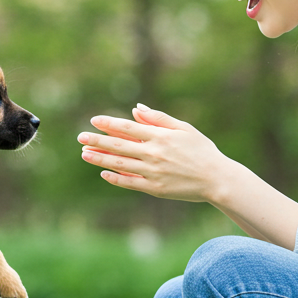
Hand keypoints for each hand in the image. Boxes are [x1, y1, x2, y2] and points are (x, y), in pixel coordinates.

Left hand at [78, 104, 230, 202]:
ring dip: (100, 158)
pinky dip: (115, 178)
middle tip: (80, 137)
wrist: (217, 179)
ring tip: (84, 154)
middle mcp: (154, 153)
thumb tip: (135, 109)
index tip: (94, 120)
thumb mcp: (183, 128)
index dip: (109, 123)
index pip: (128, 128)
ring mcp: (153, 172)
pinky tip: (103, 172)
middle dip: (97, 140)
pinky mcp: (155, 188)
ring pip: (120, 164)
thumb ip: (158, 118)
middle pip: (119, 145)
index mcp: (161, 136)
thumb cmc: (202, 150)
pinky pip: (130, 183)